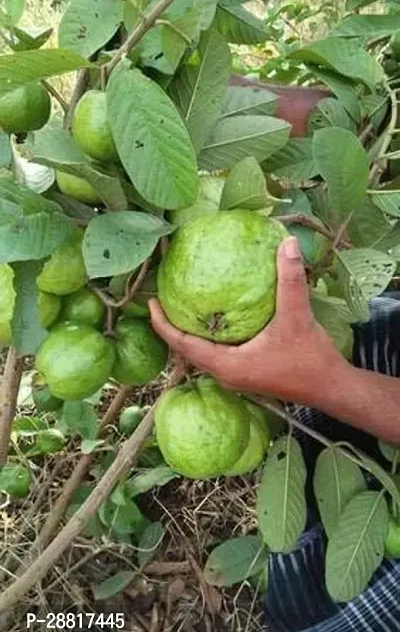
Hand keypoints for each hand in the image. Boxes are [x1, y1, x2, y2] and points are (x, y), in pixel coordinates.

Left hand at [149, 236, 347, 404]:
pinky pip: (215, 353)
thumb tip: (287, 244)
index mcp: (227, 365)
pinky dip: (207, 336)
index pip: (182, 345)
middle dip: (171, 326)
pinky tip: (214, 317)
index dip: (162, 324)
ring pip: (200, 353)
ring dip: (188, 332)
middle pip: (186, 350)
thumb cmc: (310, 359)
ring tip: (180, 305)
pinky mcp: (245, 373)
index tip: (150, 302)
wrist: (330, 388)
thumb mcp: (298, 317)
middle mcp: (225, 374)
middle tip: (161, 298)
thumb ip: (291, 280)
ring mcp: (235, 376)